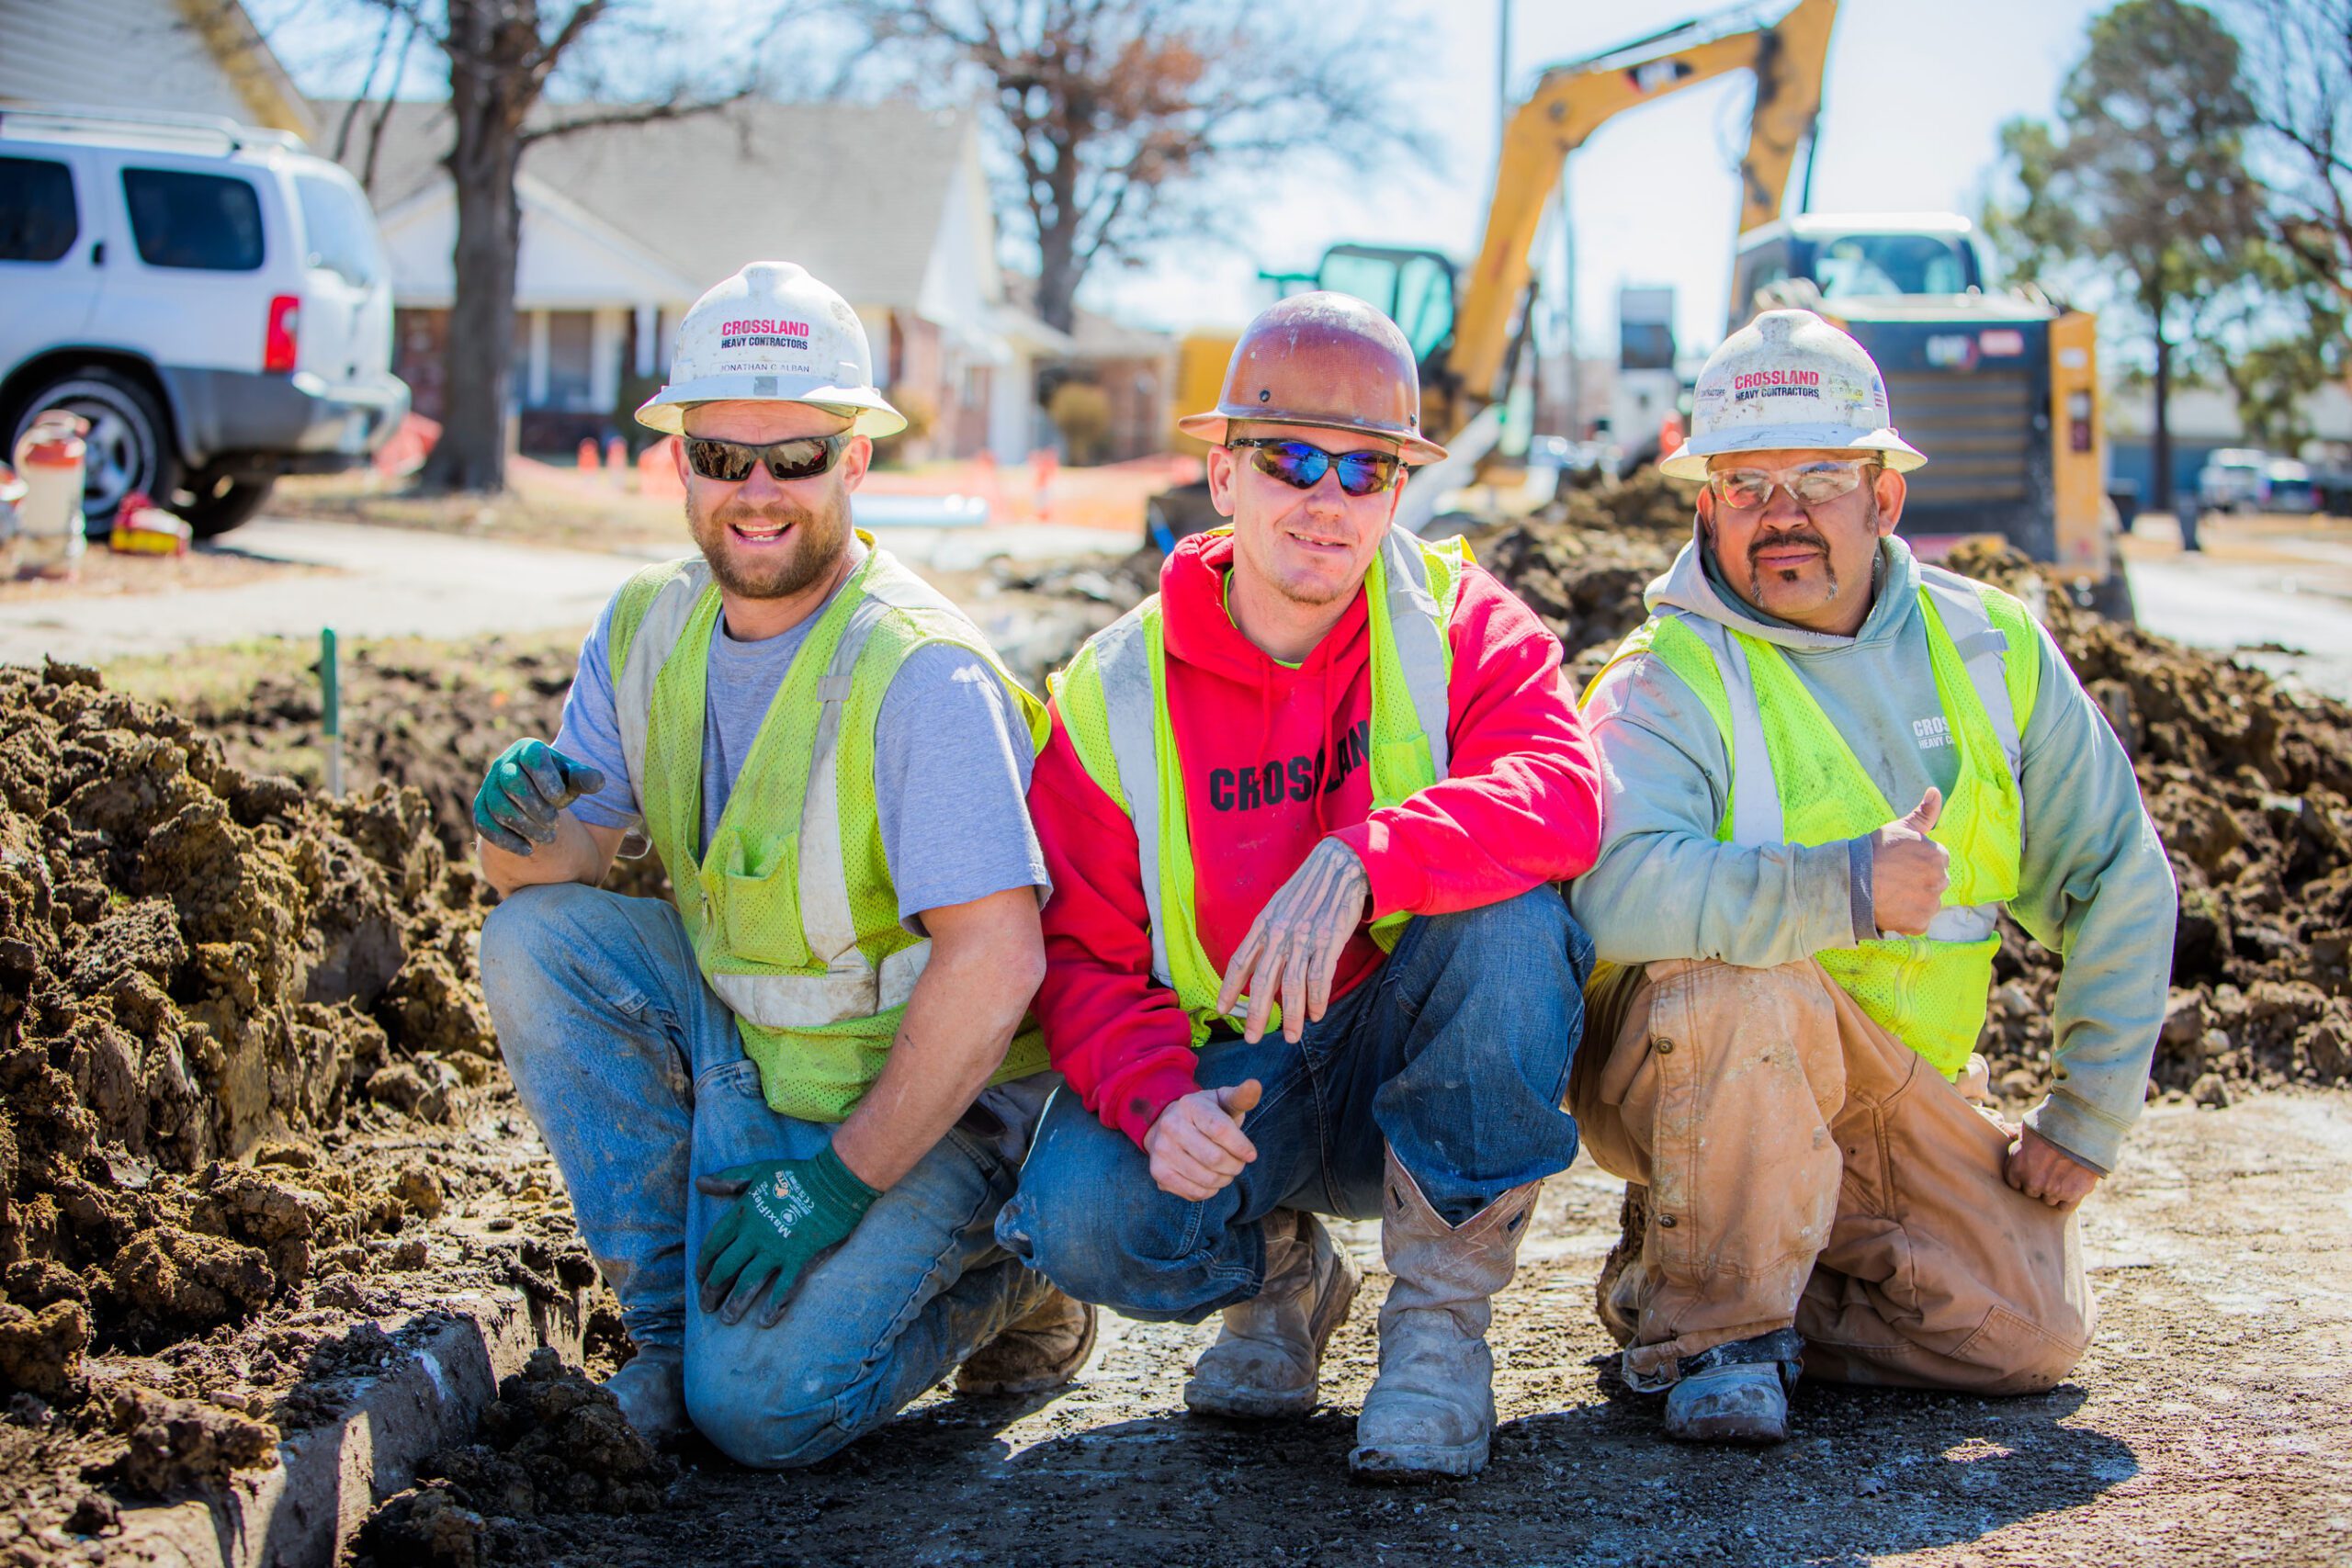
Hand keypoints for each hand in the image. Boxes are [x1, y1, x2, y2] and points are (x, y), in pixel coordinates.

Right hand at [474, 739, 604, 855]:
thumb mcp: (574, 778)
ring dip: (524, 826)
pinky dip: (506, 840)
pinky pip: (485, 826)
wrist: (533, 796)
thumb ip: (586, 778)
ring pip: (499, 807)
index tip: (559, 799)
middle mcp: (504, 765)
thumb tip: (597, 782)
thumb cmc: (557, 783)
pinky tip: (528, 850)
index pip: (533, 760)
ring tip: (548, 839)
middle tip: (555, 824)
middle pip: (513, 784)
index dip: (547, 780)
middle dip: (535, 807)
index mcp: (528, 750)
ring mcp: (489, 787)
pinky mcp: (480, 809)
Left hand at [693, 1144, 876, 1325]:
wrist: (834, 1181)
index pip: (713, 1245)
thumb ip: (728, 1180)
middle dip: (712, 1290)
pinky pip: (783, 1288)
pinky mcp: (799, 1259)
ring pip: (748, 1283)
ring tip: (727, 1320)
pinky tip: (766, 1320)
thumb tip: (699, 1183)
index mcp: (742, 1214)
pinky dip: (774, 1306)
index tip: (700, 1278)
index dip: (703, 1264)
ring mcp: (776, 1249)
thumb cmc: (797, 1174)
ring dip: (735, 1304)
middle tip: (706, 1306)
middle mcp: (754, 1235)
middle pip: (725, 1269)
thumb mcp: (758, 1171)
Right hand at [1143, 1080, 1260, 1201]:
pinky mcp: (1159, 1172)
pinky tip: (1210, 1179)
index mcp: (1190, 1105)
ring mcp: (1162, 1150)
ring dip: (1224, 1179)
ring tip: (1226, 1171)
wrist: (1167, 1125)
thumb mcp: (1223, 1101)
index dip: (1241, 1146)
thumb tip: (1255, 1085)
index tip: (1251, 1154)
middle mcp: (1171, 1126)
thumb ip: (1242, 1097)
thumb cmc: (1206, 1114)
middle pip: (1215, 1158)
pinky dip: (1210, 1191)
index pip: (1220, 1130)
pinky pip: (1194, 1192)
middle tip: (1238, 1163)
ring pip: (1207, 1178)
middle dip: (1235, 1166)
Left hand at [1216, 839, 1369, 1043]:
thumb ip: (1268, 935)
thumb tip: (1259, 966)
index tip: (1221, 1009)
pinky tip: (1315, 1015)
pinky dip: (1317, 1000)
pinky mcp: (1329, 941)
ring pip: (1292, 986)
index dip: (1229, 987)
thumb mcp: (1279, 906)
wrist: (1339, 865)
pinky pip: (1319, 978)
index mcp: (1264, 923)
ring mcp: (1305, 938)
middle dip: (1255, 1014)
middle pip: (1262, 981)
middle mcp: (1280, 933)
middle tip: (1251, 1038)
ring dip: (1290, 1016)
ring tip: (1290, 1037)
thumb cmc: (1308, 888)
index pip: (1240, 961)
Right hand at [1869, 788, 1950, 936]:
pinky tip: (1892, 908)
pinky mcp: (1920, 923)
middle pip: (1935, 882)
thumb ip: (1924, 813)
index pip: (1937, 860)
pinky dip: (1908, 918)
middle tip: (1894, 879)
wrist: (1850, 881)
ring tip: (1891, 894)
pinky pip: (1920, 922)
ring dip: (1915, 900)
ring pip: (1929, 902)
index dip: (1917, 862)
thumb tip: (1935, 791)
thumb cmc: (1874, 852)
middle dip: (1920, 881)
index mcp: (1938, 855)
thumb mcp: (1899, 828)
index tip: (1900, 864)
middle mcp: (1940, 879)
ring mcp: (1930, 903)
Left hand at [2005, 1127, 2100, 1207]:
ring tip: (2062, 1176)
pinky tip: (2070, 1188)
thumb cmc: (2053, 1124)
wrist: (2081, 1129)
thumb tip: (2006, 1130)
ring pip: (2049, 1200)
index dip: (2024, 1175)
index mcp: (2017, 1167)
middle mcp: (2032, 1182)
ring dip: (2054, 1191)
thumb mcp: (2028, 1126)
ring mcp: (2052, 1190)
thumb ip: (2015, 1133)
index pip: (2014, 1183)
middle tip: (2049, 1170)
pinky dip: (2067, 1200)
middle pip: (2032, 1192)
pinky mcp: (2073, 1194)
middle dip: (2038, 1182)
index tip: (2031, 1169)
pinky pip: (2065, 1206)